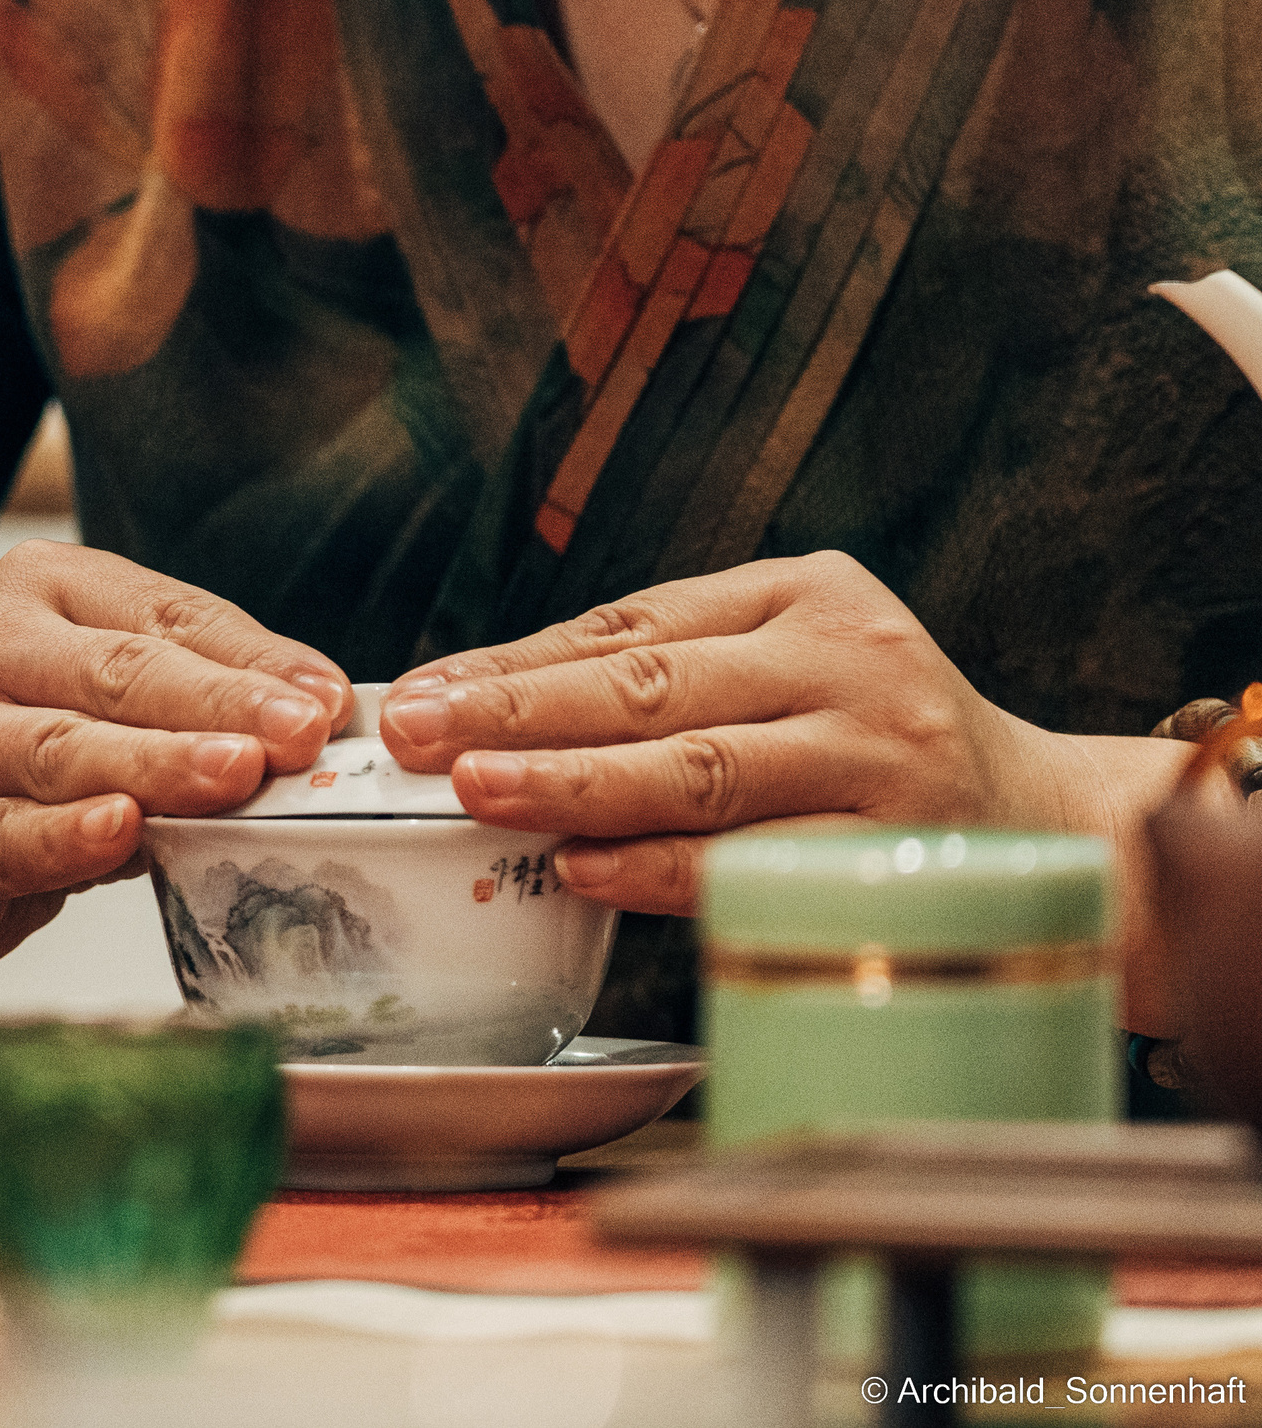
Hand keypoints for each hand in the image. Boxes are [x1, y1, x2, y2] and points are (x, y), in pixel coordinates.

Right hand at [0, 541, 346, 1007]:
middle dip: (218, 705)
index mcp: (39, 587)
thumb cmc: (42, 763)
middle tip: (300, 736)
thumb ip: (206, 697)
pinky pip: (5, 835)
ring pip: (62, 750)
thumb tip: (320, 709)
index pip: (162, 615)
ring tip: (236, 775)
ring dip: (158, 764)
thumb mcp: (122, 706)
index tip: (328, 701)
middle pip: (115, 673)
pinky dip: (67, 836)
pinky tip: (120, 829)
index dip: (251, 660)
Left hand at [377, 554, 1181, 958]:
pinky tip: (582, 866)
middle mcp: (849, 660)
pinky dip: (660, 867)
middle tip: (416, 732)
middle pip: (654, 684)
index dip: (514, 662)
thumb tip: (472, 716)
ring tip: (477, 790)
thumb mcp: (781, 672)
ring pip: (701, 768)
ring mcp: (883, 754)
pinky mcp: (904, 850)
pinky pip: (756, 861)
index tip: (417, 691)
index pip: (632, 624)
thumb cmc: (865, 746)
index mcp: (804, 594)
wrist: (1045, 826)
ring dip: (575, 783)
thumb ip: (659, 683)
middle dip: (518, 710)